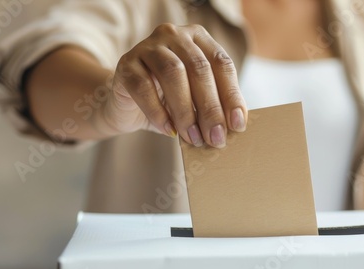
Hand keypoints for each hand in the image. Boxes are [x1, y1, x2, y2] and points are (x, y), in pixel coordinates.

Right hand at [106, 23, 247, 147]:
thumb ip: (214, 105)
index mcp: (198, 39)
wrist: (127, 107)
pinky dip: (158, 112)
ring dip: (186, 110)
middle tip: (216, 137)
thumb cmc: (168, 103)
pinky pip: (143, 86)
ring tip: (193, 137)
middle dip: (210, 108)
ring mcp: (147, 46)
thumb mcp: (196, 103)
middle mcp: (174, 35)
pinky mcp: (126, 64)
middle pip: (199, 68)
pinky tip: (169, 130)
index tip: (237, 124)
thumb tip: (236, 124)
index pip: (221, 63)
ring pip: (172, 73)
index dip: (231, 95)